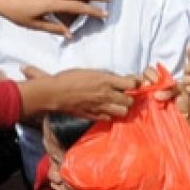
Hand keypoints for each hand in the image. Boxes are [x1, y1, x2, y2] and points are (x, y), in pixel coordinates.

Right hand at [22, 68, 138, 120]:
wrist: (55, 93)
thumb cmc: (70, 78)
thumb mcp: (91, 72)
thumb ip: (106, 77)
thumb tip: (119, 79)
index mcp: (106, 81)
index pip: (132, 84)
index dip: (135, 83)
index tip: (133, 82)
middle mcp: (106, 95)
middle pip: (130, 101)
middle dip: (130, 97)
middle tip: (125, 94)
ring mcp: (101, 107)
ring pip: (123, 112)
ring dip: (122, 108)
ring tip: (116, 103)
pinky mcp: (94, 116)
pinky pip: (109, 118)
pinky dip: (110, 115)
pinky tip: (105, 109)